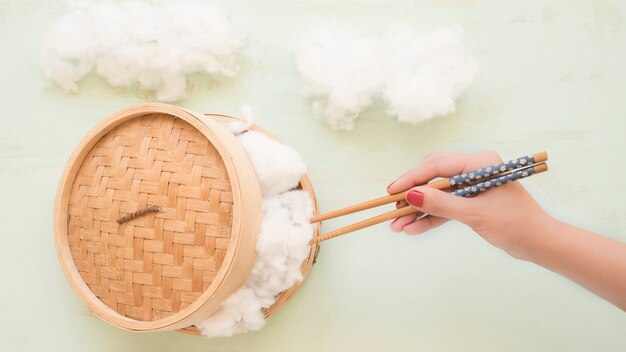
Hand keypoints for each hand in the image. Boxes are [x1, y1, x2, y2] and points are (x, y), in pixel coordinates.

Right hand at [387, 151, 551, 259]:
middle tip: (391, 210)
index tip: (392, 191)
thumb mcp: (475, 215)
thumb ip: (442, 204)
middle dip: (412, 196)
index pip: (437, 166)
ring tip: (397, 226)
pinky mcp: (471, 202)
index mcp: (479, 163)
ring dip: (417, 210)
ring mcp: (471, 186)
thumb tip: (411, 195)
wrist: (540, 244)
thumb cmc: (515, 225)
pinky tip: (413, 229)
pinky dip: (430, 218)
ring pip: (436, 194)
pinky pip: (445, 207)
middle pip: (432, 178)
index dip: (412, 178)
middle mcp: (474, 170)